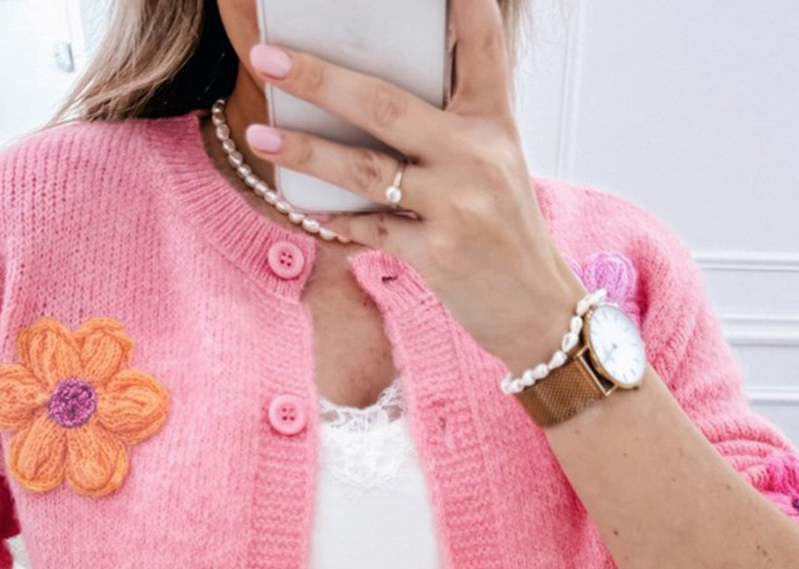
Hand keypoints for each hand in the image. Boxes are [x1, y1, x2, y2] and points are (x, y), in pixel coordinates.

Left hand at [246, 0, 586, 373]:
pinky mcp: (438, 254)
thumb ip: (446, 128)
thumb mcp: (493, 165)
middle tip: (269, 56)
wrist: (537, 309)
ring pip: (365, 169)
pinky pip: (371, 229)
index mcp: (494, 122)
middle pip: (385, 104)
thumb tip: (363, 102)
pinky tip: (307, 207)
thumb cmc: (504, 232)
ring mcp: (457, 205)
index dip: (464, 2)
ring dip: (306, 151)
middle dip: (319, 77)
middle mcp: (477, 155)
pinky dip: (337, 219)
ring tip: (261, 133)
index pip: (481, 44)